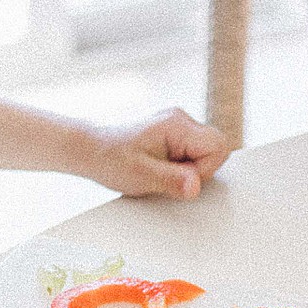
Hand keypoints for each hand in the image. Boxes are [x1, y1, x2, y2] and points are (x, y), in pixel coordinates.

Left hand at [81, 108, 228, 200]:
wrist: (88, 149)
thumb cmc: (110, 159)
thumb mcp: (141, 175)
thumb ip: (172, 181)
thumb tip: (196, 186)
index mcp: (177, 124)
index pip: (218, 146)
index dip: (204, 169)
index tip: (179, 176)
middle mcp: (181, 120)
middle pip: (214, 149)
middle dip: (196, 169)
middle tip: (167, 174)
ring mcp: (177, 126)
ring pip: (203, 152)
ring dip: (186, 168)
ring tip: (159, 170)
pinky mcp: (172, 135)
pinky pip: (191, 152)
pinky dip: (179, 165)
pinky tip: (159, 168)